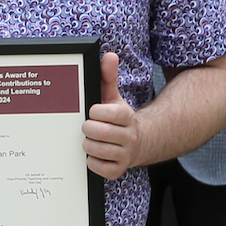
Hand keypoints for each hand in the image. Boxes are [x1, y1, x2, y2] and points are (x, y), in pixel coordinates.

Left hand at [83, 51, 140, 180]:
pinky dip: (92, 163)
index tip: (93, 111)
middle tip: (88, 127)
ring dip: (88, 145)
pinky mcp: (119, 170)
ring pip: (98, 150)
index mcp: (126, 117)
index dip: (96, 112)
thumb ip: (108, 77)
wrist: (137, 143)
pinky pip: (100, 169)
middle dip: (87, 129)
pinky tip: (94, 155)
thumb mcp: (113, 98)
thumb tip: (109, 55)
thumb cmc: (117, 119)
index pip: (110, 113)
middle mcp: (129, 136)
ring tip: (90, 140)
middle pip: (99, 132)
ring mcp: (125, 154)